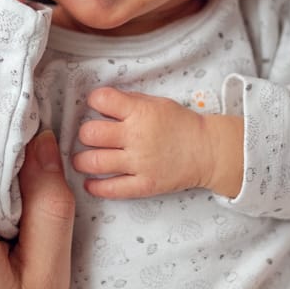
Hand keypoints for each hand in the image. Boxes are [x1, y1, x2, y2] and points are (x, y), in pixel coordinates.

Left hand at [72, 87, 243, 198]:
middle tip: (90, 137)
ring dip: (81, 161)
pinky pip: (111, 189)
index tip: (96, 106)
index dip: (94, 101)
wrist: (208, 151)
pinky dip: (95, 187)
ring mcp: (139, 163)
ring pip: (94, 162)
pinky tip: (90, 183)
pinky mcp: (144, 185)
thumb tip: (102, 103)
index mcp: (140, 112)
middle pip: (90, 133)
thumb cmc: (181, 124)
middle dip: (85, 134)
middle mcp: (136, 137)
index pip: (102, 100)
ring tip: (82, 160)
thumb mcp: (157, 103)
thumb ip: (130, 102)